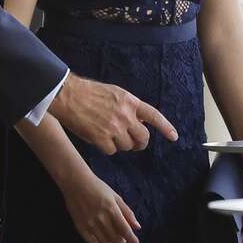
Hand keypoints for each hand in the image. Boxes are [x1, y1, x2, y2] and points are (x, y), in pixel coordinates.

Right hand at [50, 75, 177, 154]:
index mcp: (130, 102)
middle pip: (143, 138)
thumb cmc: (88, 92)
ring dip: (120, 144)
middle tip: (134, 144)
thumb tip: (136, 121)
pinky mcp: (102, 139)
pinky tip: (98, 138)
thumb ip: (127, 106)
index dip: (165, 127)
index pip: (154, 116)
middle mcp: (126, 116)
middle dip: (140, 143)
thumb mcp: (114, 93)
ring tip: (108, 134)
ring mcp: (115, 128)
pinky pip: (112, 151)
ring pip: (127, 146)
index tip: (174, 136)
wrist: (68, 95)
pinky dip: (106, 148)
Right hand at [57, 168, 140, 242]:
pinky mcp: (80, 226)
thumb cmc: (97, 187)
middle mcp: (101, 218)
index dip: (132, 238)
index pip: (125, 230)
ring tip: (111, 235)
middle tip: (122, 237)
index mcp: (111, 209)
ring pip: (104, 241)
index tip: (135, 242)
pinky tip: (101, 238)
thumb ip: (127, 212)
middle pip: (115, 238)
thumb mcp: (115, 196)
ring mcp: (89, 223)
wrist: (76, 182)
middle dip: (122, 240)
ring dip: (111, 241)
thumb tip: (137, 227)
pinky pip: (92, 242)